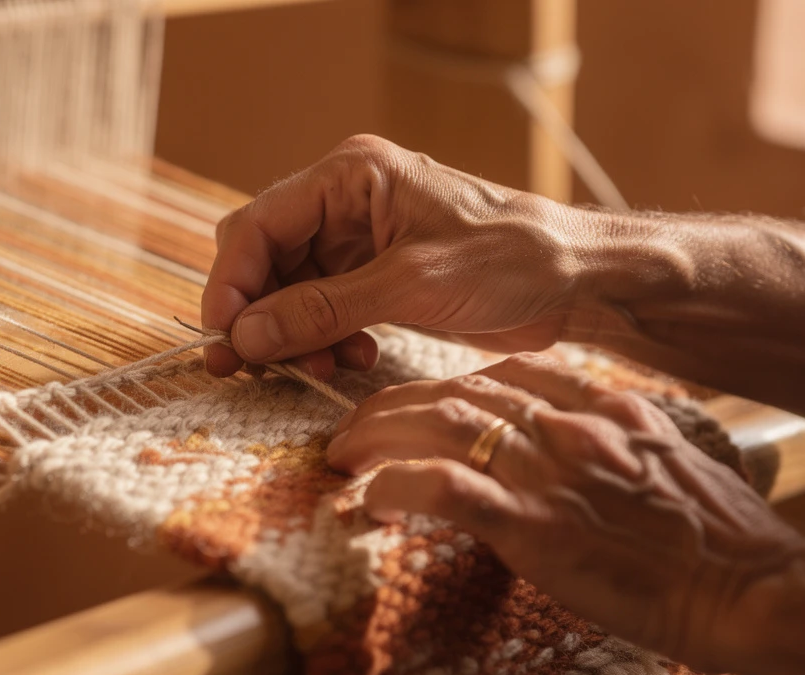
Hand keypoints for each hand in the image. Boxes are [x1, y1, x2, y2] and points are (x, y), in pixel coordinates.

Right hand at [202, 135, 602, 378]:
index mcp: (352, 176)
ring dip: (292, 333)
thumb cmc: (512, 259)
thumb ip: (322, 309)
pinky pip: (322, 309)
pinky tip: (348, 358)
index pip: (259, 224)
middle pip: (265, 257)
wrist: (579, 282)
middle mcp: (347, 202)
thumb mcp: (411, 285)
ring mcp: (360, 240)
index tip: (225, 336)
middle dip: (258, 312)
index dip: (232, 282)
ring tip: (316, 368)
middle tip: (250, 365)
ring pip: (289, 289)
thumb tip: (247, 334)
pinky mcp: (376, 276)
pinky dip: (323, 338)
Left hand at [325, 352, 804, 671]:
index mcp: (603, 406)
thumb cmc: (718, 538)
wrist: (747, 585)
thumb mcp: (667, 465)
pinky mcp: (532, 523)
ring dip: (380, 434)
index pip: (506, 374)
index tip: (416, 400)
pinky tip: (368, 499)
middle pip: (460, 390)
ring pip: (440, 424)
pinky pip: (443, 488)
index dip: (447, 383)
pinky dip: (395, 486)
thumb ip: (612, 446)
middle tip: (355, 426)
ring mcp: (549, 469)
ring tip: (342, 454)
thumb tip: (572, 455)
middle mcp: (569, 424)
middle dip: (396, 403)